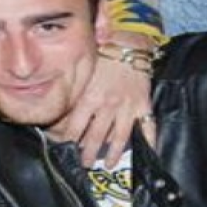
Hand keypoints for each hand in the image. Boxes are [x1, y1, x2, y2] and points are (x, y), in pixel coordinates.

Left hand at [56, 31, 156, 167]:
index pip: (74, 126)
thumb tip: (57, 104)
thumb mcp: (82, 69)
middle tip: (84, 164)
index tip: (63, 148)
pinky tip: (147, 153)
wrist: (130, 41)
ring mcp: (127, 107)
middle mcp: (107, 105)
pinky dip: (149, 142)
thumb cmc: (103, 52)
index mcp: (89, 97)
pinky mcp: (143, 105)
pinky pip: (147, 127)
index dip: (68, 140)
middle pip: (95, 136)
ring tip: (108, 164)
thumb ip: (72, 88)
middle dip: (88, 153)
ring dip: (113, 153)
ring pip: (119, 137)